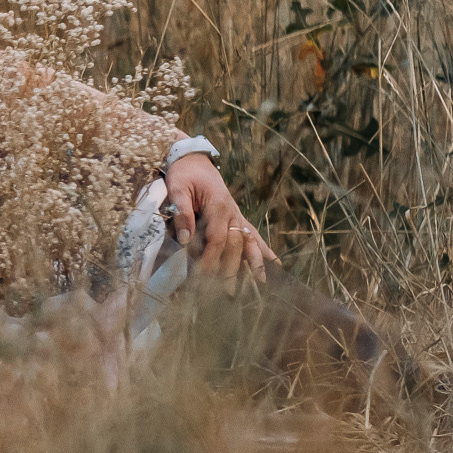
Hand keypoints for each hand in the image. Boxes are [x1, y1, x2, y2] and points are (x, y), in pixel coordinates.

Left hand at [165, 152, 271, 279]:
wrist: (194, 160)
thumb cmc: (184, 174)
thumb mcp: (177, 188)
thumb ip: (182, 212)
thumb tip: (184, 240)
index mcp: (218, 205)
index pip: (216, 239)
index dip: (211, 259)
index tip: (203, 277)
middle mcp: (232, 212)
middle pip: (235, 245)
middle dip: (232, 269)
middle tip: (229, 292)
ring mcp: (237, 215)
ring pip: (250, 241)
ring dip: (255, 263)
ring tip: (261, 282)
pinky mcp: (236, 217)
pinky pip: (252, 235)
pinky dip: (263, 249)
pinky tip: (275, 264)